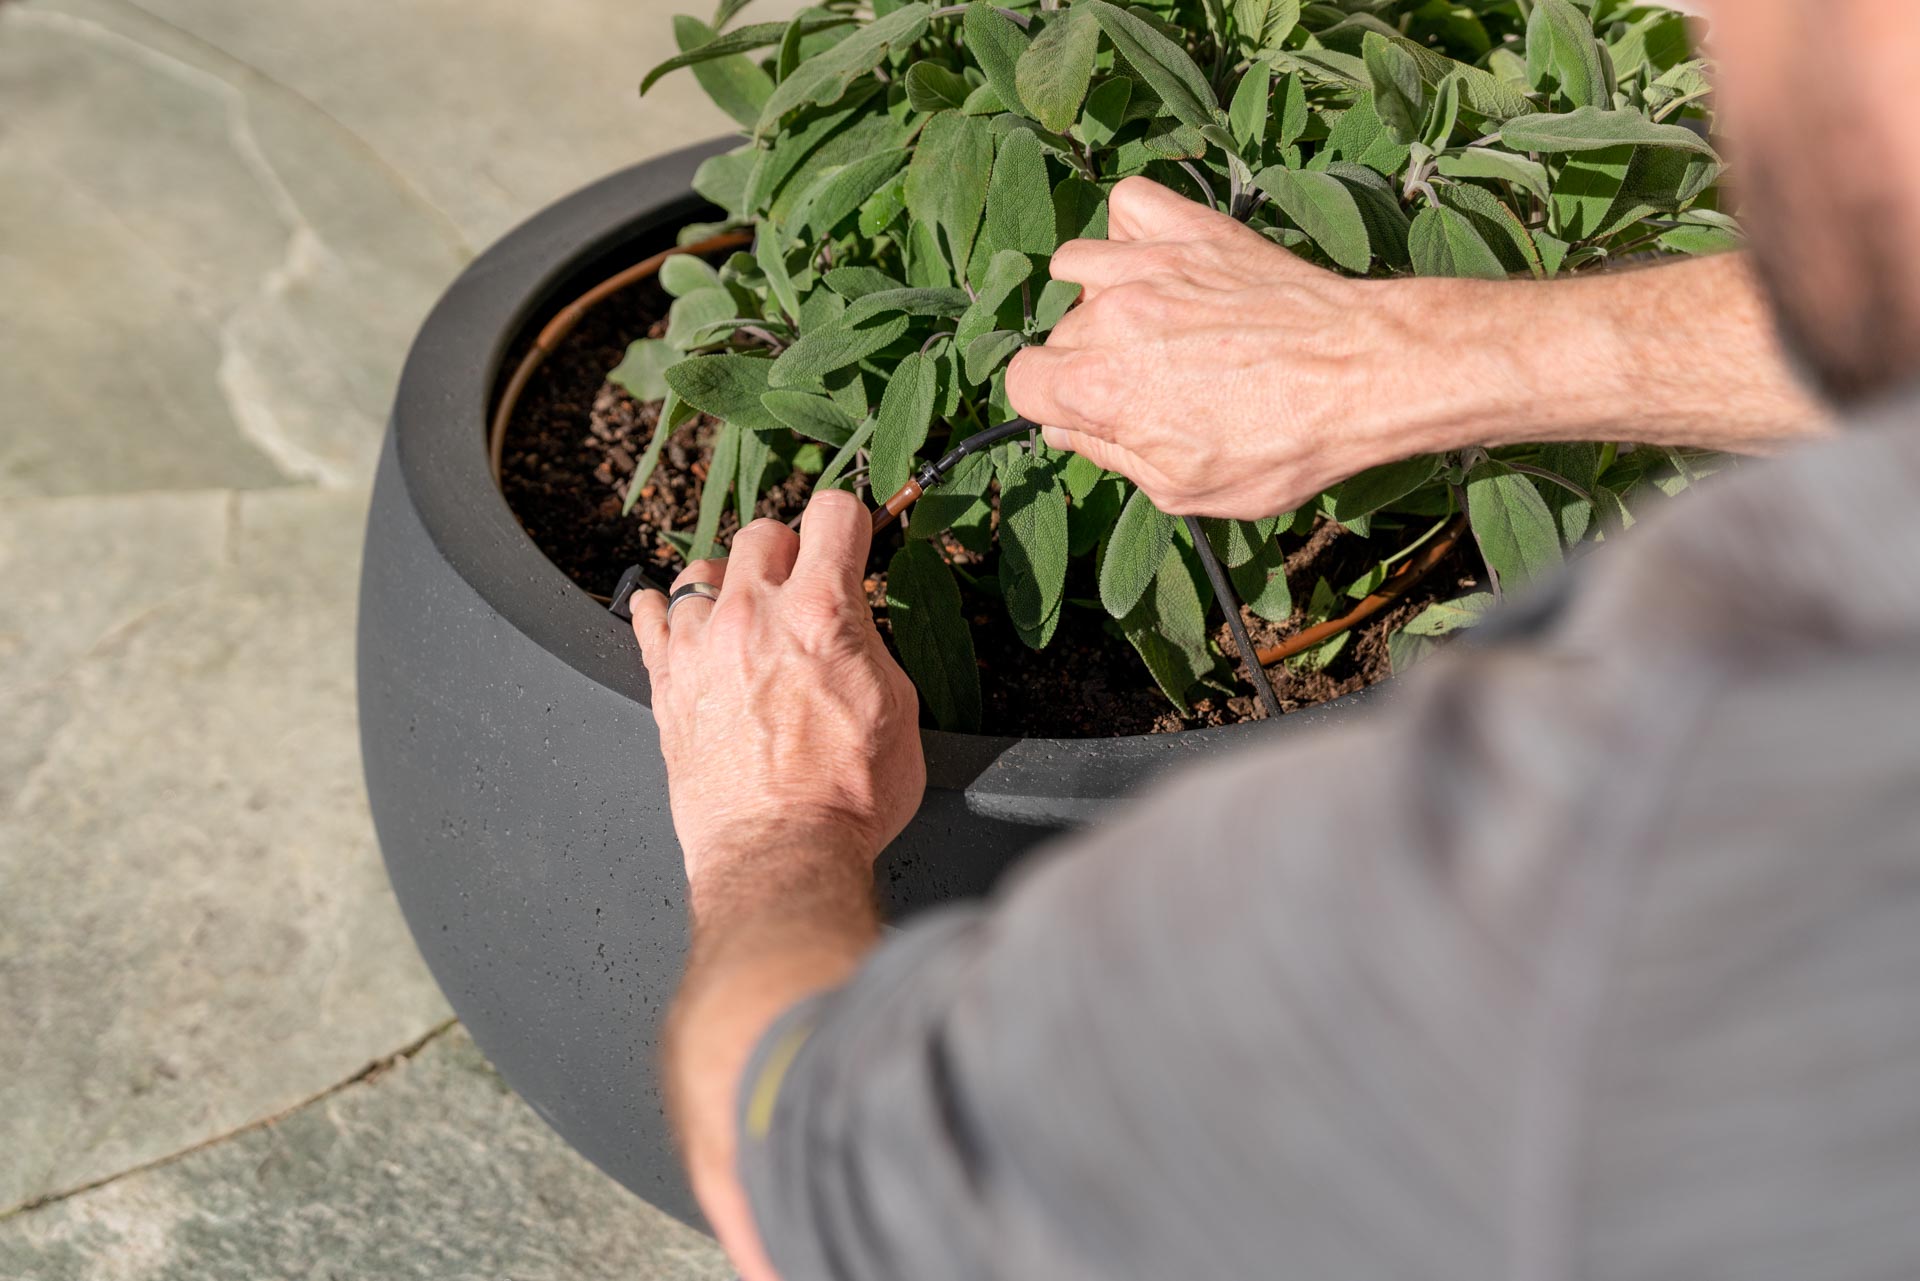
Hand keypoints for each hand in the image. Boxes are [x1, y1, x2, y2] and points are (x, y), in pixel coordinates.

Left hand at [631, 491, 925, 886]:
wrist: (782, 853)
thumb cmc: (847, 796)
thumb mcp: (898, 708)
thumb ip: (868, 646)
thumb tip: (853, 623)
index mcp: (823, 612)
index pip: (833, 512)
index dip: (849, 523)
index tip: (850, 541)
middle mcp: (755, 615)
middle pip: (763, 533)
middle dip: (790, 554)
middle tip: (803, 592)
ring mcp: (701, 645)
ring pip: (703, 570)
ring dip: (730, 585)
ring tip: (746, 618)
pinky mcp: (666, 682)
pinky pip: (647, 614)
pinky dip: (664, 611)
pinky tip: (680, 622)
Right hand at [1006, 176, 1465, 519]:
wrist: (1365, 373)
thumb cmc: (1284, 444)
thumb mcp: (1185, 489)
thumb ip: (1113, 456)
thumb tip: (1069, 428)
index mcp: (1099, 388)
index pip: (1022, 384)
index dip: (1053, 405)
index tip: (1093, 412)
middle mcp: (1111, 316)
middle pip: (1059, 333)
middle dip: (1090, 360)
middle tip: (1151, 382)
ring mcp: (1150, 264)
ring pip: (1077, 265)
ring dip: (1099, 293)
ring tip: (1147, 318)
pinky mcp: (1194, 230)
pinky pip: (1130, 204)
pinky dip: (1133, 227)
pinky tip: (1160, 260)